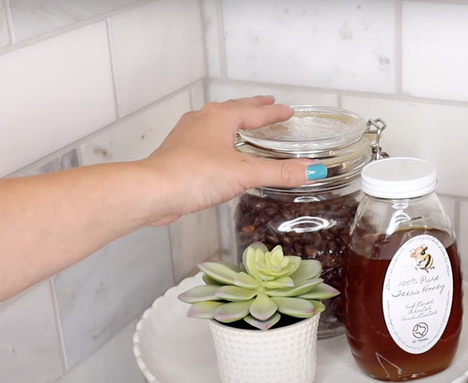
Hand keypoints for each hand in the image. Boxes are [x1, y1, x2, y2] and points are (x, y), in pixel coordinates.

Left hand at [142, 96, 321, 225]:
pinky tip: (220, 153)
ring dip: (233, 123)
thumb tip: (313, 170)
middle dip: (252, 109)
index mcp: (220, 117)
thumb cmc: (198, 175)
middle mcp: (203, 120)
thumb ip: (280, 172)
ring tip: (246, 127)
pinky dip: (219, 140)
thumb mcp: (245, 173)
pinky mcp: (177, 153)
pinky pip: (205, 140)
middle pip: (233, 110)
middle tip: (268, 106)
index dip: (273, 112)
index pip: (255, 111)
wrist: (153, 191)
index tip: (288, 110)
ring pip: (216, 123)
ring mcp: (187, 136)